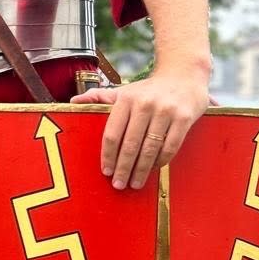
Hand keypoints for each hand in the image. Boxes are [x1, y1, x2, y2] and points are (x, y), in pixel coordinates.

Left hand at [70, 67, 209, 189]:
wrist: (184, 75)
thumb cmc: (149, 90)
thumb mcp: (124, 90)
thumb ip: (99, 97)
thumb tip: (73, 101)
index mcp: (127, 99)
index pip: (113, 133)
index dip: (108, 155)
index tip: (106, 171)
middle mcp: (145, 104)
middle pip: (130, 144)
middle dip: (123, 168)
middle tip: (119, 184)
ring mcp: (166, 111)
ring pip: (150, 148)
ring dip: (141, 170)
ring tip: (135, 183)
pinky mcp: (183, 118)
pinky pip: (170, 146)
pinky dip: (160, 161)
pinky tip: (153, 169)